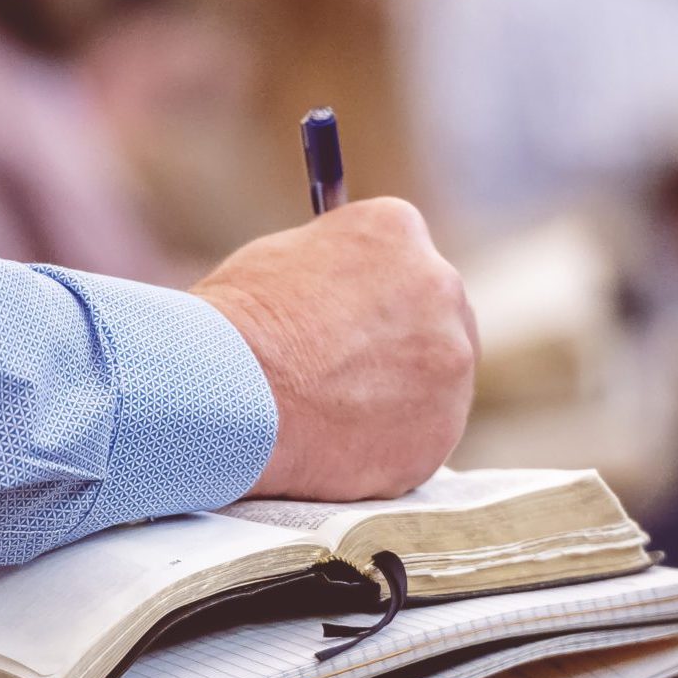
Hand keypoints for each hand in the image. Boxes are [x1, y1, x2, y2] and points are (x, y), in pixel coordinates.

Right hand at [194, 198, 476, 500]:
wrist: (227, 398)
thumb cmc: (235, 327)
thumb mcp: (281, 262)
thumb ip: (332, 270)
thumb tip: (341, 290)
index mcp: (397, 230)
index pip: (402, 258)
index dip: (369, 295)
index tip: (347, 321)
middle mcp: (441, 287)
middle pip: (433, 316)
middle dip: (396, 343)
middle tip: (346, 373)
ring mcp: (450, 363)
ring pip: (435, 382)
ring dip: (397, 397)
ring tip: (331, 415)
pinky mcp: (439, 431)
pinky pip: (421, 438)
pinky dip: (387, 446)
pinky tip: (338, 447)